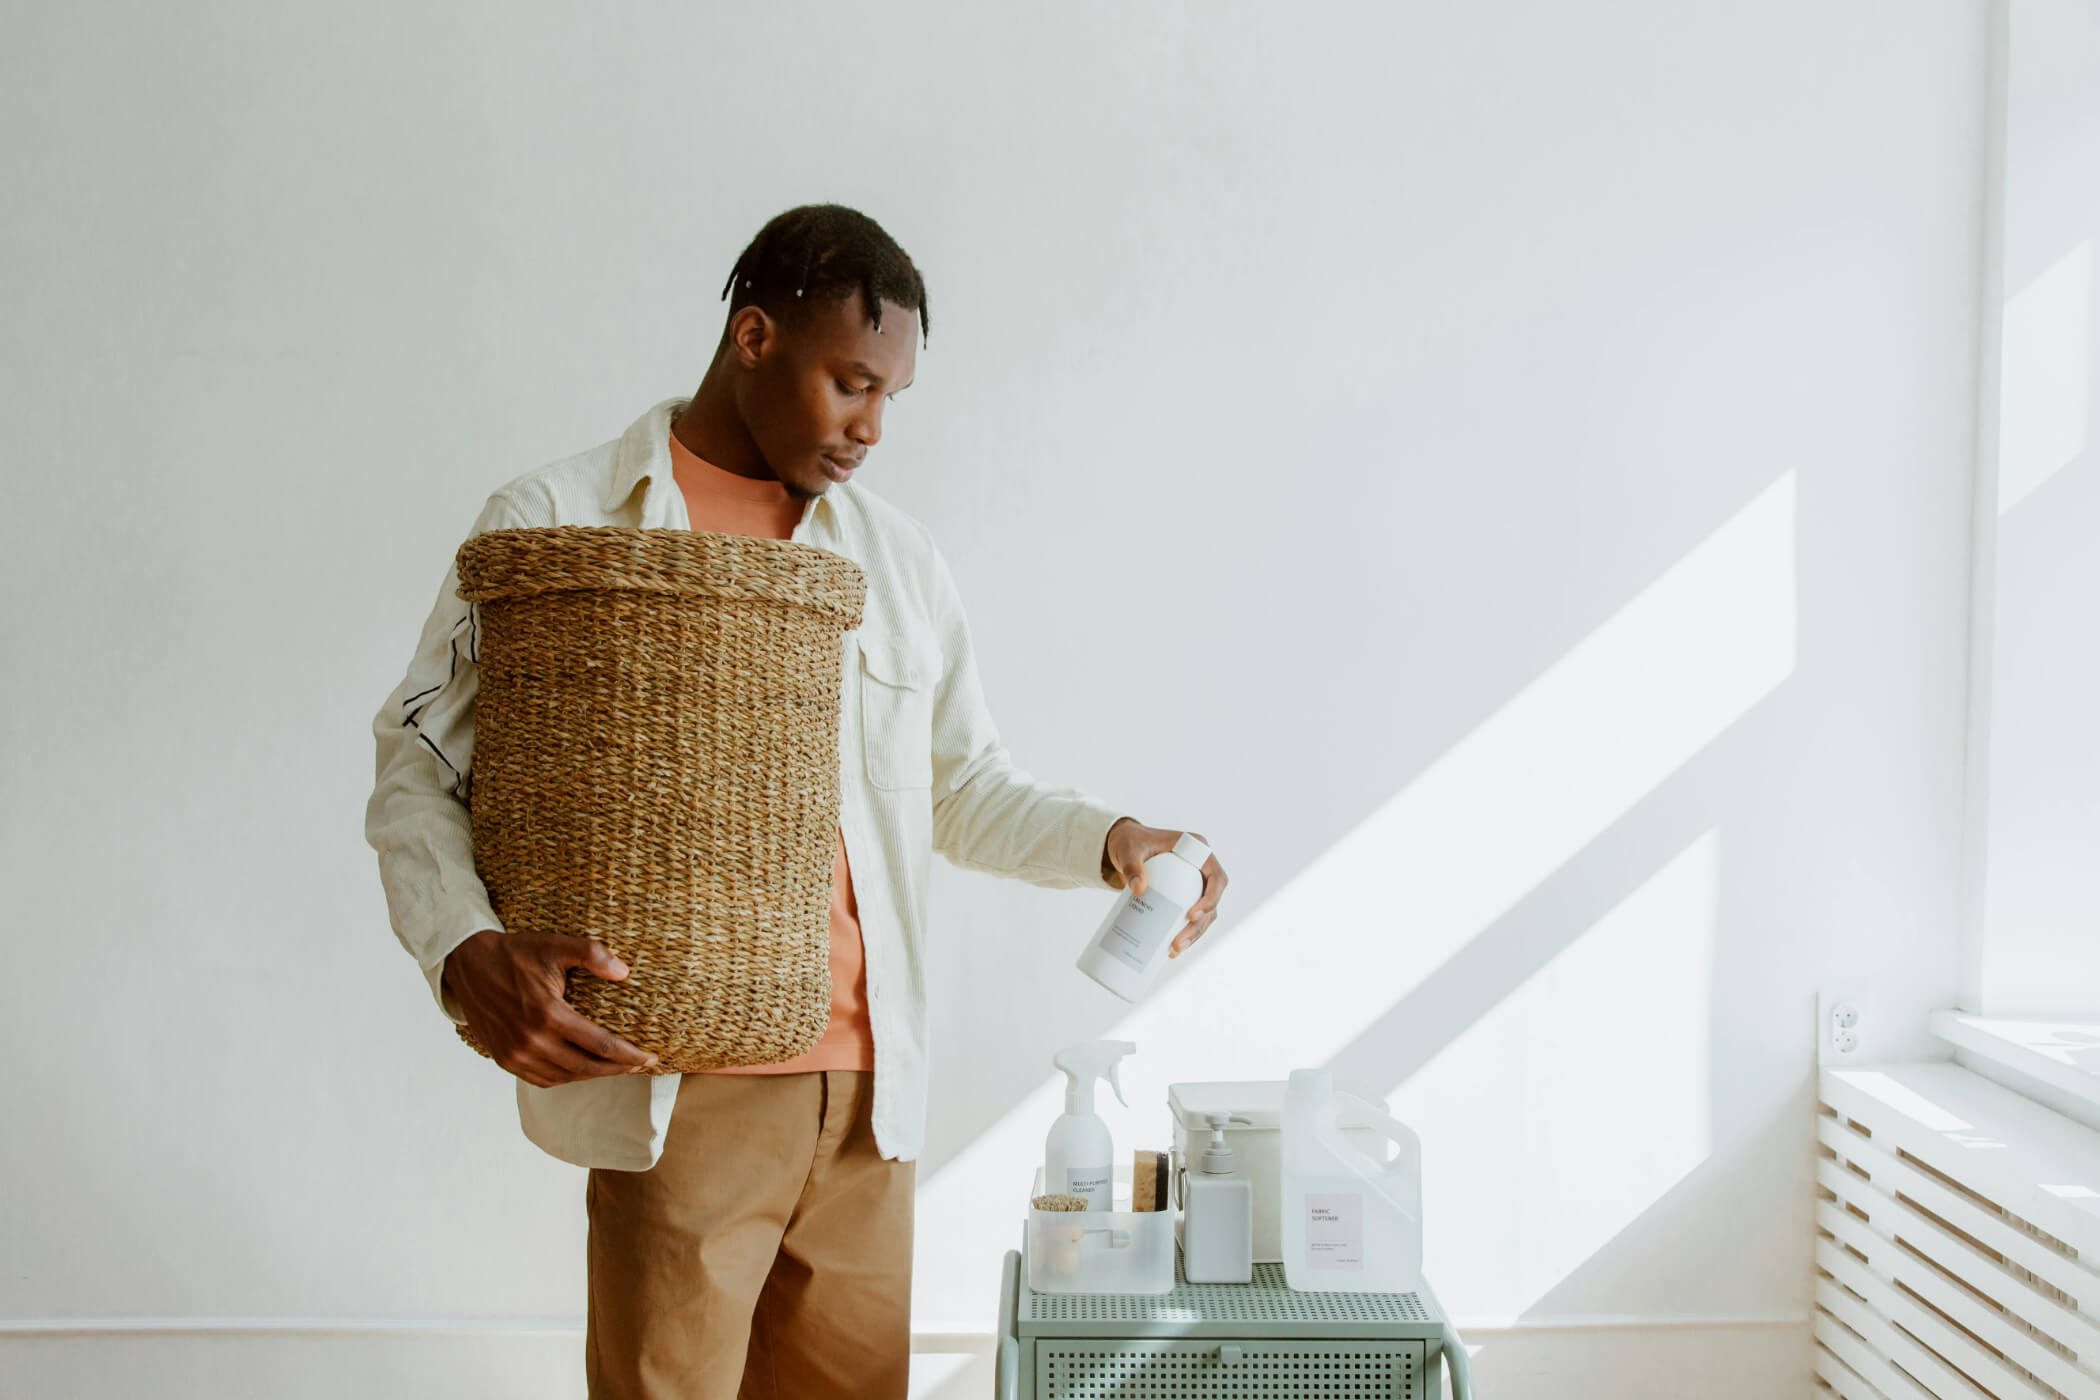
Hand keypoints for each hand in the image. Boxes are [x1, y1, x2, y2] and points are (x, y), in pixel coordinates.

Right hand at [442, 929, 659, 1086]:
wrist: (468, 966)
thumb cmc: (515, 954)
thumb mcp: (555, 945)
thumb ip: (591, 954)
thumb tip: (624, 972)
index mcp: (548, 1015)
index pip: (600, 1045)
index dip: (630, 1055)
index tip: (652, 1057)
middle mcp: (531, 1041)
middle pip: (587, 1068)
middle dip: (619, 1069)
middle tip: (641, 1065)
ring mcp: (516, 1055)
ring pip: (566, 1077)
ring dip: (594, 1075)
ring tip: (617, 1067)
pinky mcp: (505, 1060)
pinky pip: (543, 1079)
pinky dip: (567, 1077)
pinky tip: (582, 1068)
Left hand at [1101, 817, 1228, 958]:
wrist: (1123, 847)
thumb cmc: (1130, 842)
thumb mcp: (1129, 851)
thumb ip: (1131, 866)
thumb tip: (1139, 890)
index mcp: (1198, 850)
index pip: (1216, 878)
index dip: (1210, 899)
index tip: (1190, 915)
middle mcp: (1201, 867)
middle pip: (1211, 902)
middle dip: (1198, 926)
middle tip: (1177, 943)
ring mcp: (1195, 883)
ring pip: (1204, 914)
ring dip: (1194, 935)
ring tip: (1174, 950)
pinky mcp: (1185, 895)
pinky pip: (1192, 917)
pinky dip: (1185, 933)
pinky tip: (1172, 949)